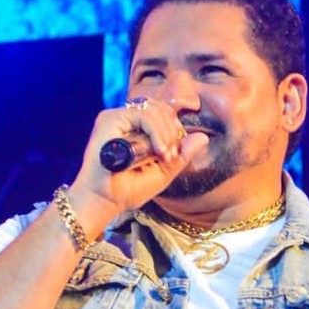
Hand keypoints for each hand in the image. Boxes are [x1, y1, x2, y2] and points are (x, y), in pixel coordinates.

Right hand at [66, 97, 209, 231]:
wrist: (104, 201)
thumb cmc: (128, 190)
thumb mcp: (163, 172)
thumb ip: (181, 155)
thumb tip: (204, 137)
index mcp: (136, 129)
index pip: (163, 113)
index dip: (175, 128)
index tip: (174, 154)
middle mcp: (126, 120)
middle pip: (161, 107)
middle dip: (173, 131)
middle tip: (171, 156)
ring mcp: (117, 117)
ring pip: (154, 109)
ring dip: (166, 133)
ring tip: (165, 156)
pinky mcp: (109, 119)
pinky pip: (143, 114)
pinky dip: (156, 131)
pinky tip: (159, 150)